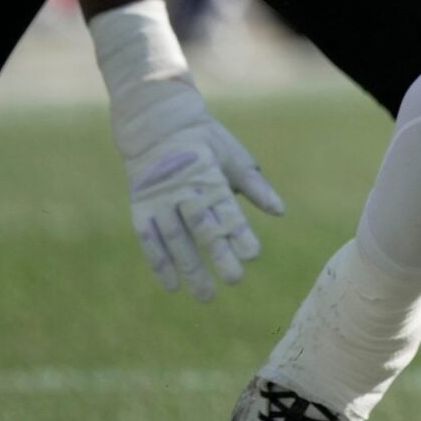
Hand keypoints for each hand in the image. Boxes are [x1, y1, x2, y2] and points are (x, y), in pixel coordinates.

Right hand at [93, 2, 285, 300]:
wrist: (157, 125)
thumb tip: (280, 212)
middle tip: (235, 281)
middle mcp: (182, 190)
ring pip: (175, 240)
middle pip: (201, 228)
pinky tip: (172, 286)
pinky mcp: (140, 208)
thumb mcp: (236, 157)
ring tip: (206, 295)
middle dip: (218, 255)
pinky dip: (159, 264)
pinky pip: (149, 241)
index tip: (253, 254)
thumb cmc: (207, 143)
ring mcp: (158, 201)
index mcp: (209, 176)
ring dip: (189, 268)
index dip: (239, 232)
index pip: (226, 209)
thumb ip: (256, 187)